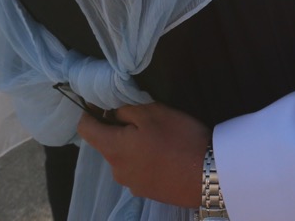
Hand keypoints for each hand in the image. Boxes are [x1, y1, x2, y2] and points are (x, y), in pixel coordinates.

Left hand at [78, 102, 207, 207]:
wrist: (209, 176)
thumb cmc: (178, 139)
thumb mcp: (153, 112)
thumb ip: (126, 110)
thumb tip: (114, 113)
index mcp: (113, 148)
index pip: (85, 129)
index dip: (89, 111)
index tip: (101, 102)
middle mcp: (116, 170)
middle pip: (108, 143)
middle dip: (119, 129)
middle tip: (144, 117)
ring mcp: (132, 185)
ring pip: (125, 158)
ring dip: (134, 145)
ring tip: (160, 138)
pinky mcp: (148, 193)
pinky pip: (139, 170)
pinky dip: (146, 160)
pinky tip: (167, 155)